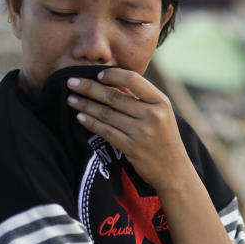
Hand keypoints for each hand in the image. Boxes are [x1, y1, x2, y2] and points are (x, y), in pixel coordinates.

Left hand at [66, 68, 193, 191]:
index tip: (98, 74)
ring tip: (71, 99)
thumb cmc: (164, 138)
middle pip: (114, 96)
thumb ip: (141, 99)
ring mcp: (141, 132)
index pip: (133, 79)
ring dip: (85, 105)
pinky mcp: (131, 148)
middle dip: (89, 88)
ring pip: (106, 113)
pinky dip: (90, 123)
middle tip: (71, 81)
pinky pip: (105, 131)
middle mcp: (152, 115)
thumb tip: (112, 82)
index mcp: (161, 101)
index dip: (113, 75)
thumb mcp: (162, 114)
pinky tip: (79, 117)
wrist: (173, 169)